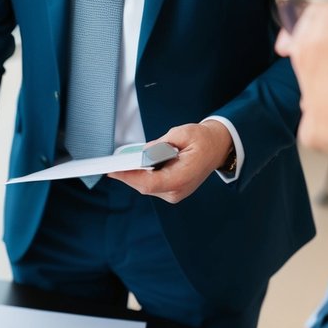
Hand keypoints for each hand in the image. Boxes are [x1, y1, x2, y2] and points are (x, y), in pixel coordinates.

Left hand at [109, 119, 233, 202]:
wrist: (218, 147)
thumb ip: (159, 145)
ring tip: (120, 164)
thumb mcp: (181, 133)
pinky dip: (141, 175)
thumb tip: (141, 153)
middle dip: (127, 174)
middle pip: (144, 186)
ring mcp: (175, 193)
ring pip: (145, 186)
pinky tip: (133, 166)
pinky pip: (151, 185)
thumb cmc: (203, 139)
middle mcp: (178, 190)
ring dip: (133, 175)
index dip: (128, 177)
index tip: (112, 171)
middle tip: (109, 165)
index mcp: (183, 177)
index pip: (149, 183)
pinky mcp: (171, 191)